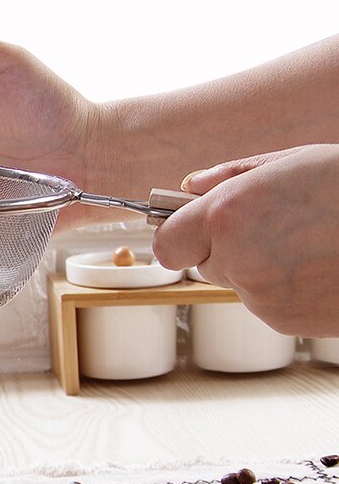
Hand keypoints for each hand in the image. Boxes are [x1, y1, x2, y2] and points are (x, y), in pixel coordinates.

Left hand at [153, 144, 338, 335]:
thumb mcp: (291, 162)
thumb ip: (229, 176)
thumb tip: (189, 187)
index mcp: (229, 215)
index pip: (166, 243)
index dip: (178, 234)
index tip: (192, 227)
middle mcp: (237, 259)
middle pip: (202, 263)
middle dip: (224, 246)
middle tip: (271, 226)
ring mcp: (260, 296)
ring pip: (236, 282)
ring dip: (256, 266)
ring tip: (306, 243)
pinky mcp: (282, 321)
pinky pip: (264, 302)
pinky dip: (281, 288)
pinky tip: (317, 266)